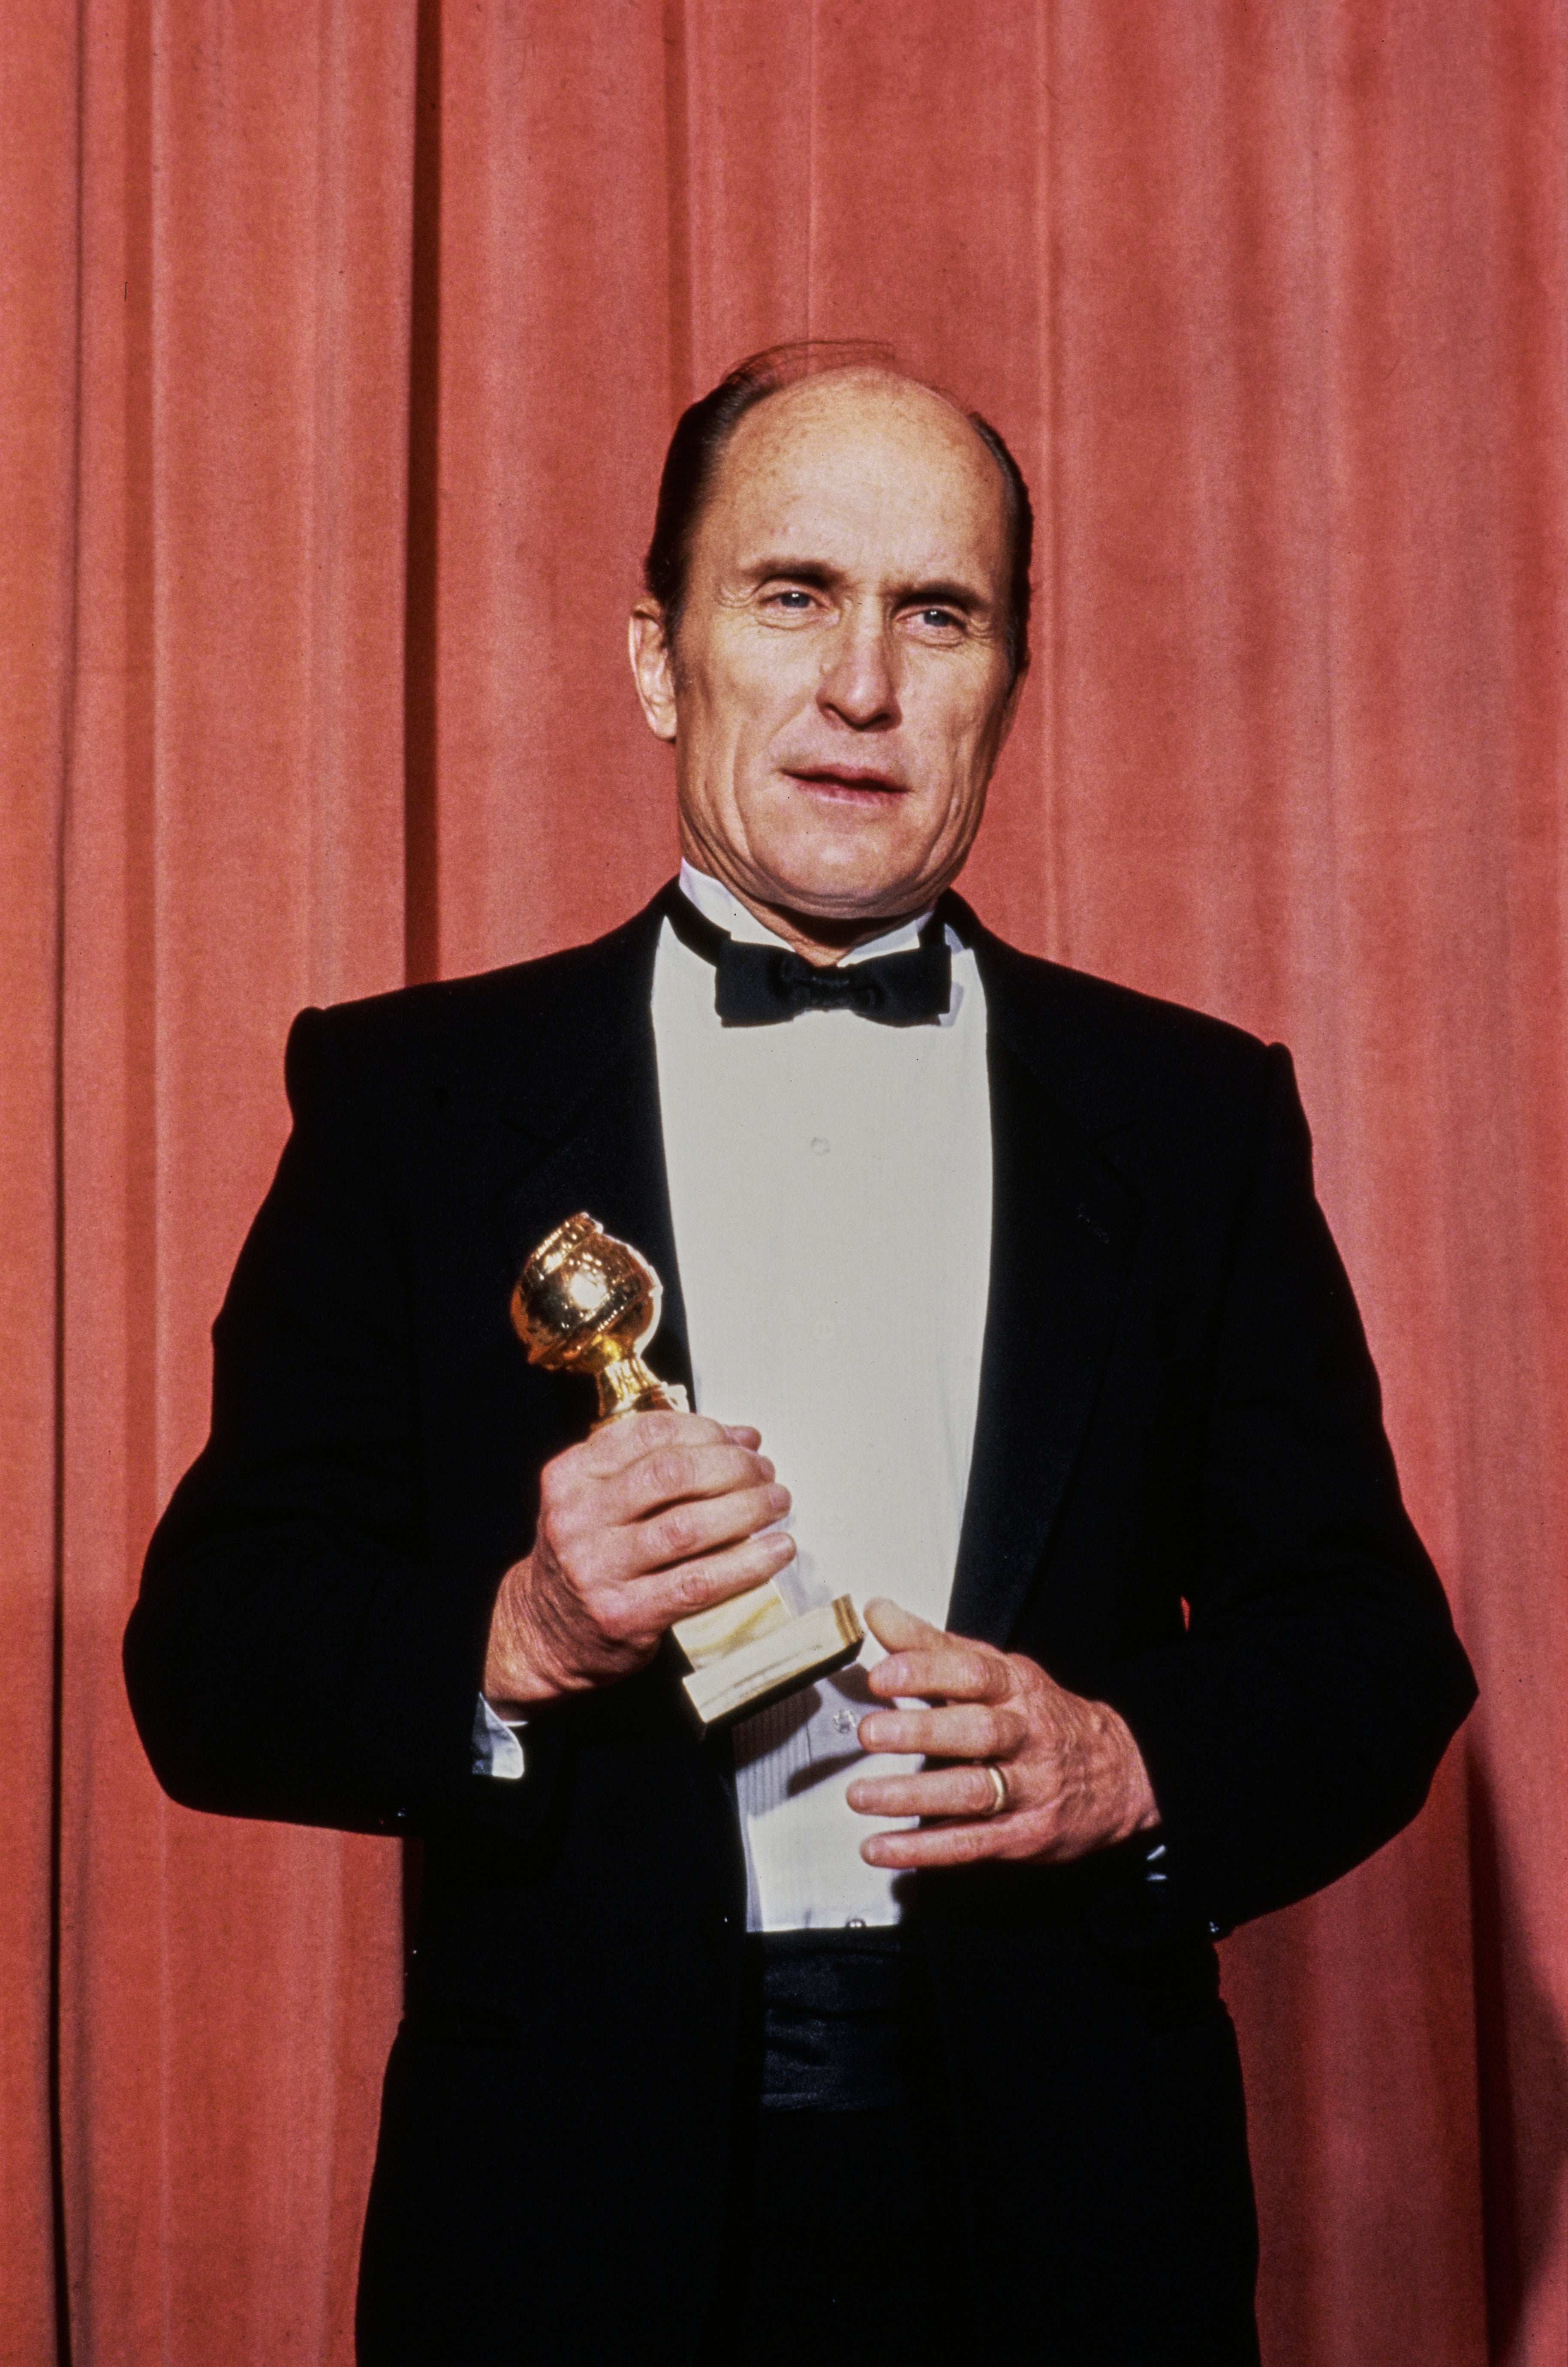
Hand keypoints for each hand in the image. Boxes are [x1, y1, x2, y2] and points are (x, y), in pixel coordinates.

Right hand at [484, 1412, 794, 1706]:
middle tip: (766, 1473)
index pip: (650, 1433)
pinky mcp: (624, 1615)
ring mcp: (598, 1568)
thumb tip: (741, 1439)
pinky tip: (776, 1551)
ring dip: (747, 1509)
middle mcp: (578, 1517)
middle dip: (733, 1467)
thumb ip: (656, 1464)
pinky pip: (698, 1583)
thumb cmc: (588, 1558)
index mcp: (571, 1476)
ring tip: (777, 1504)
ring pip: (687, 1527)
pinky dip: (747, 1564)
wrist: (543, 1636)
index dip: (708, 1431)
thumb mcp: (598, 1499)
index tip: (742, 1441)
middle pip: (672, 1474)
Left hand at [845, 1599, 1159, 1868]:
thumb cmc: (1041, 1717)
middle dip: (922, 1732)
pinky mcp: (1025, 1835)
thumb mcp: (998, 1671)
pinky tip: (880, 1847)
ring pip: (973, 1791)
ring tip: (861, 1795)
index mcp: (1017, 1689)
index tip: (882, 1676)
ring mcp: (1029, 1788)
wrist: (1121, 1774)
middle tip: (870, 1733)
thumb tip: (878, 1612)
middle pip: (976, 1732)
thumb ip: (933, 1646)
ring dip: (913, 1796)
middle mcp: (1026, 1736)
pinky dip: (923, 1849)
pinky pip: (971, 1843)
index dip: (927, 1672)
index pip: (974, 1674)